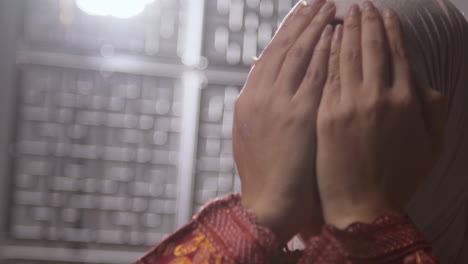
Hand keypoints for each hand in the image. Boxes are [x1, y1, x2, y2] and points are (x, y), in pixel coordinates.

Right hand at [233, 0, 335, 243]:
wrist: (267, 201)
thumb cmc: (264, 173)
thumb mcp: (251, 134)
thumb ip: (259, 104)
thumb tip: (266, 79)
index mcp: (248, 99)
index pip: (269, 55)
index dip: (286, 31)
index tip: (301, 14)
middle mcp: (260, 95)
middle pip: (283, 47)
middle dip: (302, 20)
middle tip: (317, 0)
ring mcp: (277, 103)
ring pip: (297, 54)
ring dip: (315, 28)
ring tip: (329, 7)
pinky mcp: (298, 115)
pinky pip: (314, 75)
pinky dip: (324, 53)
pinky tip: (336, 36)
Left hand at [316, 2, 447, 228]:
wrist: (362, 206)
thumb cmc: (399, 178)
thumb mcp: (432, 145)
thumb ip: (433, 108)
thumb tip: (423, 81)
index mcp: (407, 100)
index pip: (397, 52)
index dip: (391, 29)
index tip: (386, 13)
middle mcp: (377, 96)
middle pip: (370, 47)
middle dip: (366, 21)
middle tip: (363, 5)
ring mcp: (347, 104)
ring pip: (344, 56)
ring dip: (344, 30)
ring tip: (343, 13)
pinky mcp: (324, 114)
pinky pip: (325, 76)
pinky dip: (325, 54)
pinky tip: (324, 39)